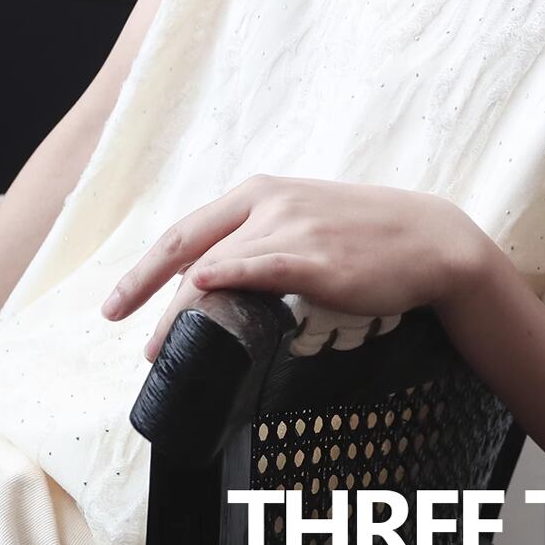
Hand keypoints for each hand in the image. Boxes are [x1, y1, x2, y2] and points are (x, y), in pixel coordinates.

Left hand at [100, 174, 490, 360]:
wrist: (428, 238)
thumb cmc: (366, 233)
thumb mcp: (306, 216)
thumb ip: (260, 236)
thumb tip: (215, 281)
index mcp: (261, 191)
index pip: (186, 231)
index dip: (144, 271)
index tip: (116, 305)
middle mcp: (270, 203)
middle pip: (192, 256)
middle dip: (155, 303)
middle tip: (145, 349)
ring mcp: (293, 229)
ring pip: (217, 272)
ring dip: (185, 317)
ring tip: (169, 354)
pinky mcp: (318, 259)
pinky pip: (262, 268)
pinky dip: (228, 278)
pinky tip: (205, 293)